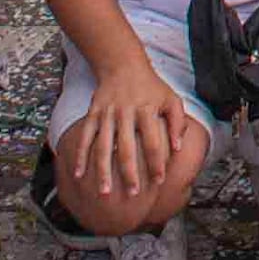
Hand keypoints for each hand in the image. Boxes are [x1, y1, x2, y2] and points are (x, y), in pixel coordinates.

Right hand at [68, 61, 191, 207]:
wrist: (122, 64)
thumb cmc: (151, 87)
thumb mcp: (171, 99)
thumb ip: (178, 123)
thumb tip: (179, 149)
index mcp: (147, 110)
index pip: (153, 142)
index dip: (157, 163)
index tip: (159, 181)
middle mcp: (126, 113)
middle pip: (127, 148)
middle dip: (129, 173)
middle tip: (133, 195)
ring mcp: (107, 114)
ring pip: (103, 147)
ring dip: (103, 171)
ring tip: (105, 193)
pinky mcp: (93, 114)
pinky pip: (86, 138)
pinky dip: (81, 156)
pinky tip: (79, 175)